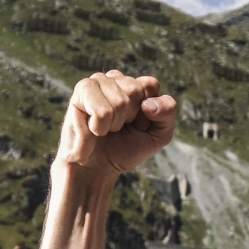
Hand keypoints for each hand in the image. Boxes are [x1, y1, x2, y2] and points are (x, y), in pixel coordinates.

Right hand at [57, 71, 177, 178]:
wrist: (96, 168)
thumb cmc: (125, 149)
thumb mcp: (159, 135)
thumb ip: (167, 113)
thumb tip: (148, 104)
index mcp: (136, 85)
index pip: (151, 85)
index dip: (147, 113)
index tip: (137, 125)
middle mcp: (116, 79)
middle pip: (135, 91)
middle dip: (129, 118)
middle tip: (117, 128)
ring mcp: (97, 82)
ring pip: (119, 102)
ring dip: (113, 125)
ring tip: (103, 129)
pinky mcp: (81, 91)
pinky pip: (101, 112)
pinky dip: (99, 129)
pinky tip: (91, 131)